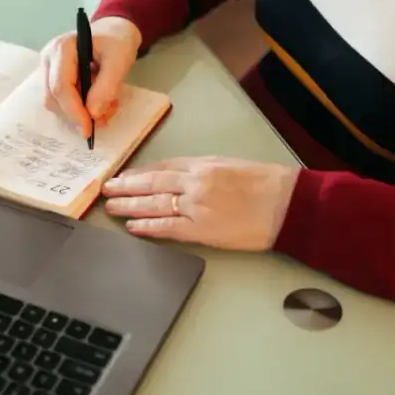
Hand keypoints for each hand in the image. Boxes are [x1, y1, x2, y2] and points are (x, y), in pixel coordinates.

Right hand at [41, 15, 141, 137]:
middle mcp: (49, 59)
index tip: (89, 129)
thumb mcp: (119, 60)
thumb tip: (93, 114)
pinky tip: (99, 101)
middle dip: (78, 114)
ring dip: (82, 112)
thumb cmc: (116, 42)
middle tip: (106, 116)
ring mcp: (49, 70)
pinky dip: (82, 108)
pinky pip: (63, 102)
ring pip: (57, 104)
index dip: (73, 111)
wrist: (114, 33)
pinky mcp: (54, 79)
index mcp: (61, 49)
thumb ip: (107, 87)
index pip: (60, 87)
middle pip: (54, 98)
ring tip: (108, 105)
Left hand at [102, 156, 300, 249]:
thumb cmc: (268, 184)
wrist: (287, 204)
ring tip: (111, 206)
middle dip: (126, 186)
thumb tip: (183, 177)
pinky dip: (148, 227)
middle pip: (152, 183)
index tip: (126, 174)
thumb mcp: (232, 165)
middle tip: (107, 188)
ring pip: (153, 204)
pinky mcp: (202, 230)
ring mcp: (196, 206)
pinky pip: (168, 228)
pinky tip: (133, 227)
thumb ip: (205, 170)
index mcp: (204, 164)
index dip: (141, 171)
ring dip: (129, 205)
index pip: (163, 165)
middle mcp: (195, 182)